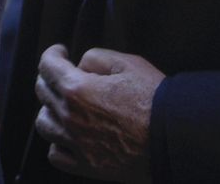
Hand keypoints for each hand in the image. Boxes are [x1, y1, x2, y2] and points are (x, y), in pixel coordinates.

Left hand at [34, 44, 161, 182]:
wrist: (177, 140)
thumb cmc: (156, 101)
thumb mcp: (128, 64)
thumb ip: (96, 58)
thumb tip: (80, 65)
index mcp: (77, 90)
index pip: (47, 65)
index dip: (52, 54)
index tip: (60, 53)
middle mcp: (70, 117)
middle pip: (42, 91)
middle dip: (51, 77)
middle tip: (64, 75)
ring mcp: (76, 143)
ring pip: (44, 123)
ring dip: (50, 109)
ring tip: (64, 105)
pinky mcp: (87, 165)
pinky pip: (56, 154)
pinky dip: (58, 142)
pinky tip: (68, 134)